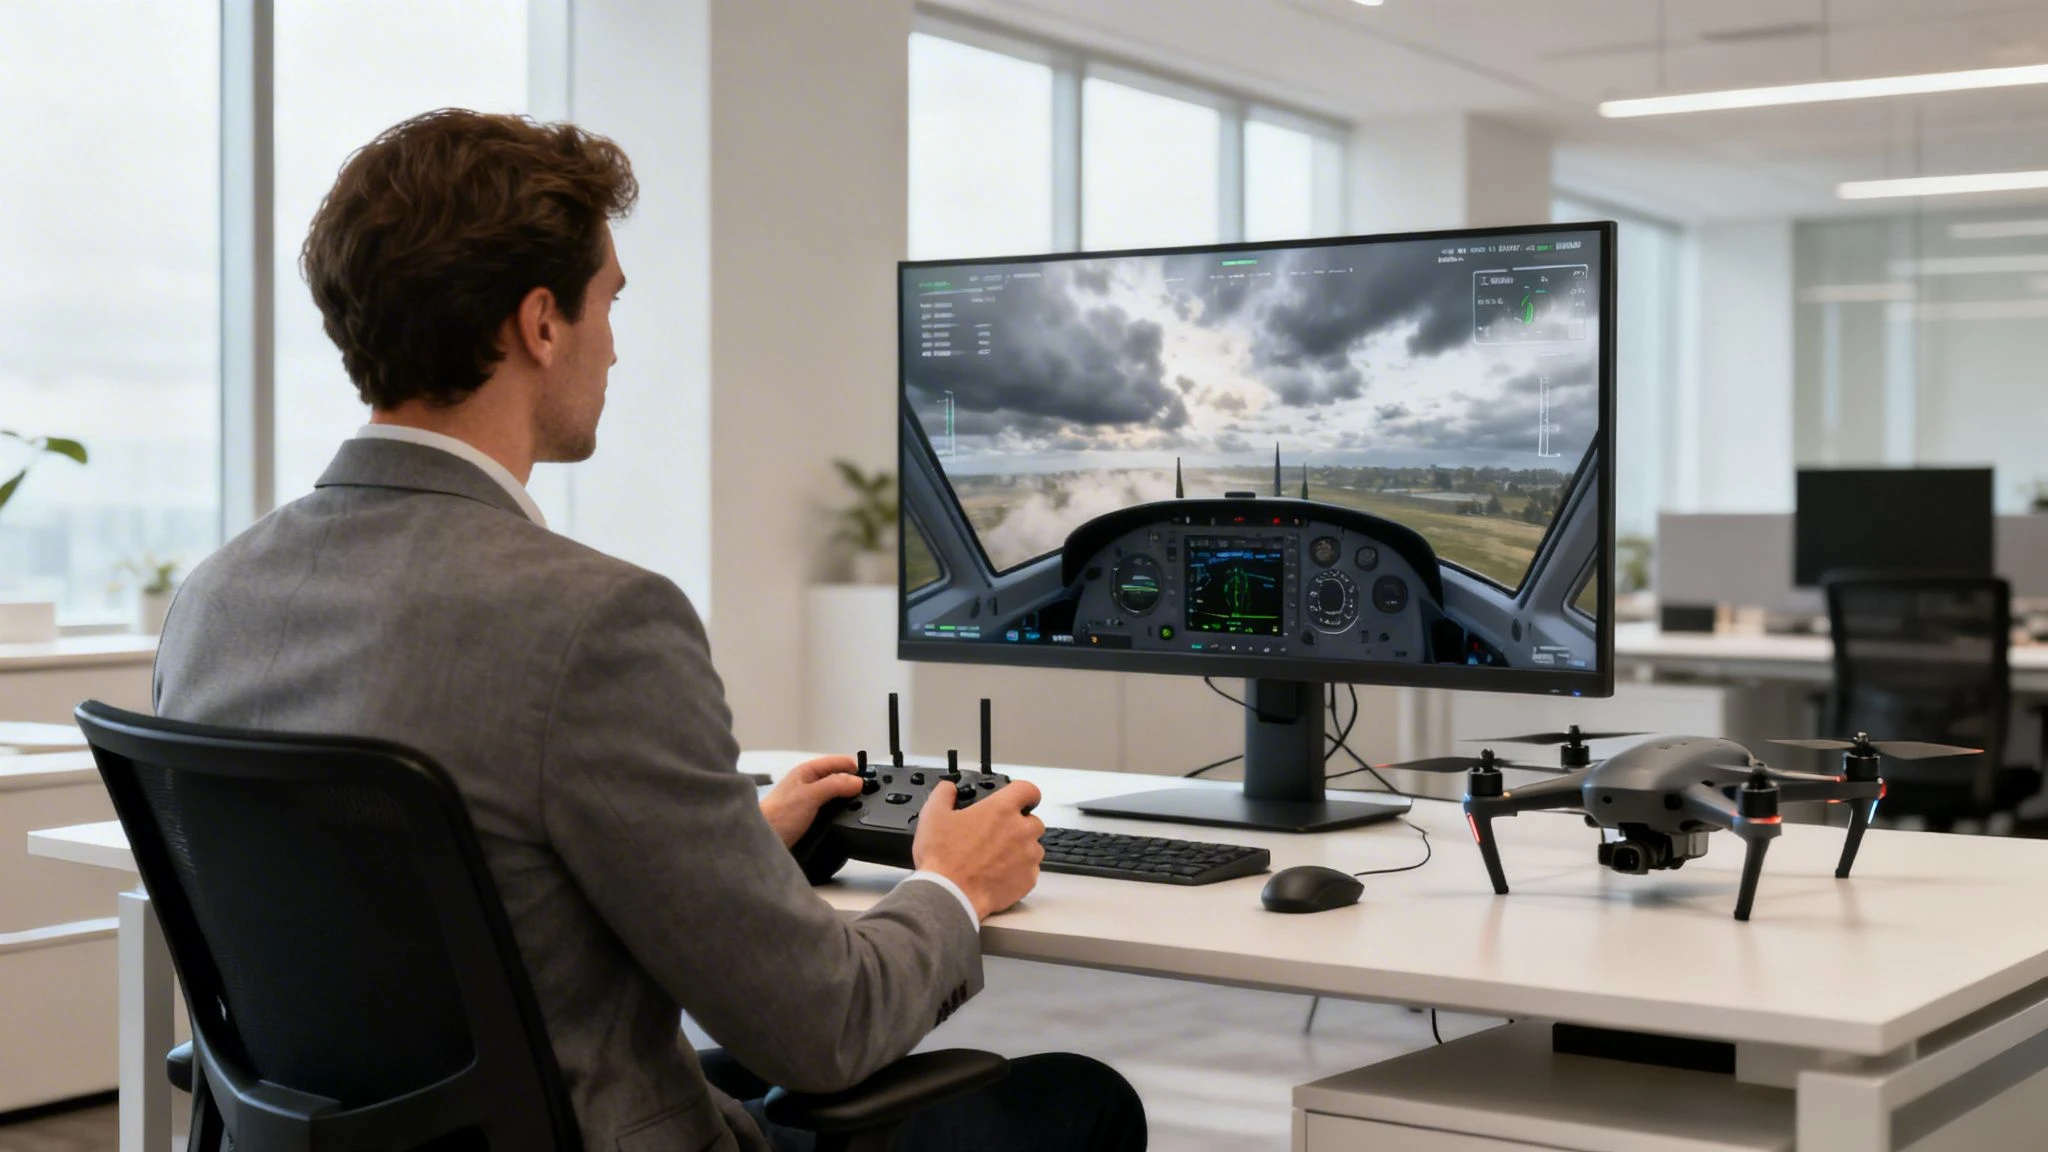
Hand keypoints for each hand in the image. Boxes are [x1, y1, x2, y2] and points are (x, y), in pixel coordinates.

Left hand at [759, 756, 863, 848]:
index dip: (855, 769)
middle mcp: (809, 783)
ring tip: (860, 807)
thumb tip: (857, 781)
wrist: (760, 841)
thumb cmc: (776, 817)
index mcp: (807, 771)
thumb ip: (834, 785)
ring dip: (848, 800)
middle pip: (840, 777)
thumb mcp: (809, 797)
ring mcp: (810, 799)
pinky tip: (846, 818)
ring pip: (837, 794)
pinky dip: (841, 811)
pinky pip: (832, 808)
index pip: (839, 762)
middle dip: (853, 784)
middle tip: (867, 795)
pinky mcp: (810, 815)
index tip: (868, 781)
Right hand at [912, 779, 1043, 919]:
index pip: (1029, 790)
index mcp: (1002, 809)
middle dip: (1020, 825)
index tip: (1018, 800)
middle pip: (1034, 821)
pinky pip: (1031, 870)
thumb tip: (949, 788)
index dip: (1024, 794)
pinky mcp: (1028, 879)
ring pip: (1034, 847)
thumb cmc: (943, 856)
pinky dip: (1020, 871)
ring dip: (1022, 849)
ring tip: (998, 858)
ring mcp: (1028, 856)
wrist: (950, 895)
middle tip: (998, 835)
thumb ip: (943, 794)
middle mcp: (1021, 830)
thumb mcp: (933, 816)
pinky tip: (1000, 875)